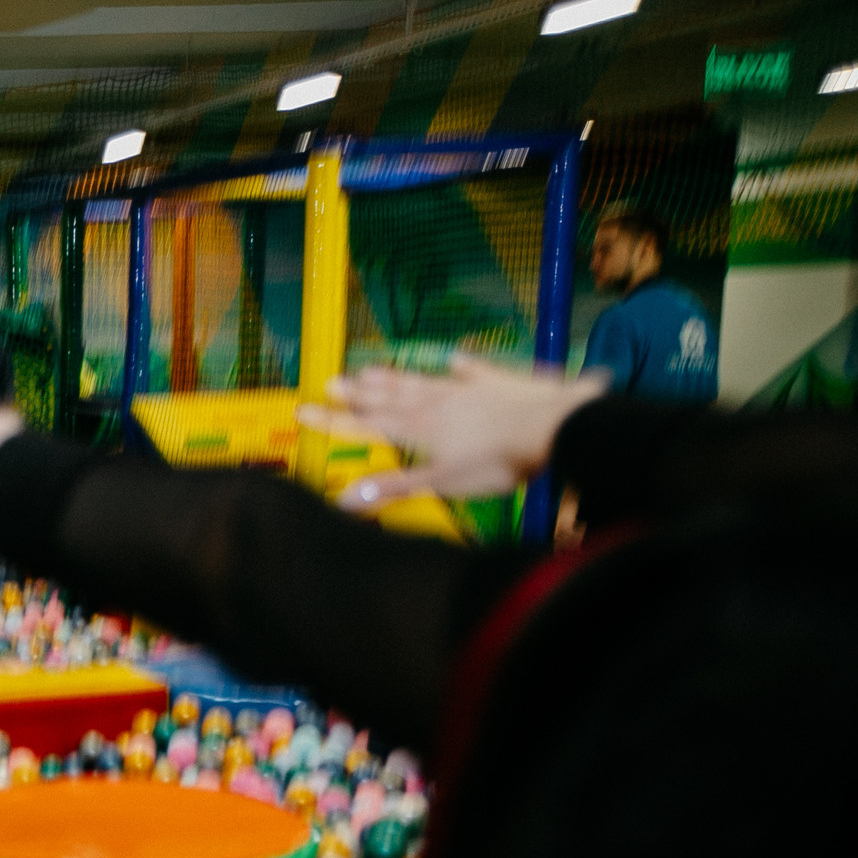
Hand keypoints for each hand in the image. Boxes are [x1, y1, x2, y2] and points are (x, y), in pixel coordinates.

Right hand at [297, 354, 605, 510]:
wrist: (554, 428)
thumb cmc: (497, 462)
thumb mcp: (441, 482)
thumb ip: (393, 487)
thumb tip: (342, 500)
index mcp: (419, 429)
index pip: (367, 424)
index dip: (334, 419)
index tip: (304, 410)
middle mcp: (437, 403)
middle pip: (390, 397)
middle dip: (359, 392)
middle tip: (331, 381)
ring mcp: (468, 389)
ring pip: (423, 381)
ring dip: (395, 377)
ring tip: (370, 368)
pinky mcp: (501, 382)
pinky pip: (476, 370)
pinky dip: (463, 364)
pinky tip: (454, 357)